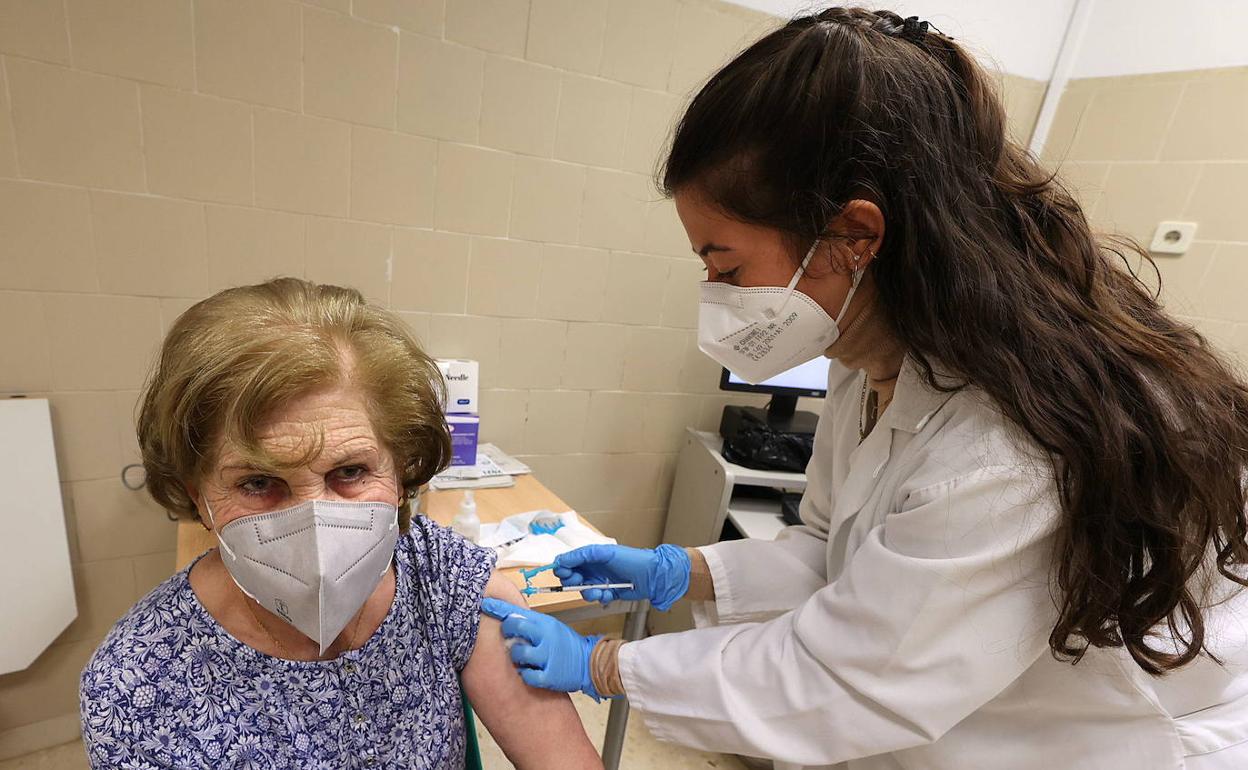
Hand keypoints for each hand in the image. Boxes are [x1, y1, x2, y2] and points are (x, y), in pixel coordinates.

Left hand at [480, 598, 603, 700]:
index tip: (485, 605)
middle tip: (510, 637)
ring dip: (516, 656)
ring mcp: (547, 656)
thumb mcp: (552, 627)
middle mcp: (546, 637)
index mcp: (546, 623)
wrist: (588, 663)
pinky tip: (530, 672)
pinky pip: (527, 675)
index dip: (499, 608)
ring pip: (518, 653)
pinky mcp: (549, 676)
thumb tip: (508, 617)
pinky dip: (525, 674)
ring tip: (524, 658)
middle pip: (516, 626)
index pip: (519, 612)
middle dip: (507, 631)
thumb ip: (532, 623)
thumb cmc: (566, 645)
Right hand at [553, 544, 690, 610]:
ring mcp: (600, 581)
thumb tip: (560, 560)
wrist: (653, 576)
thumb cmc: (632, 559)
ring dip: (589, 593)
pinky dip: (601, 598)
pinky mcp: (607, 593)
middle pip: (571, 578)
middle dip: (574, 582)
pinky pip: (596, 599)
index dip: (563, 568)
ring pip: (583, 591)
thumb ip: (581, 555)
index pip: (567, 562)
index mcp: (591, 556)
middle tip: (582, 582)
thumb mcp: (605, 553)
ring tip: (600, 591)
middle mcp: (593, 568)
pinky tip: (610, 594)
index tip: (566, 574)